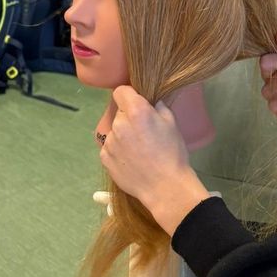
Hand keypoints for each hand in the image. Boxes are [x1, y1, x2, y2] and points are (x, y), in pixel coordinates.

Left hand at [100, 85, 209, 235]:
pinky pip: (110, 146)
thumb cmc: (172, 152)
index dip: (130, 94)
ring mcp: (109, 142)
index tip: (138, 102)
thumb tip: (150, 102)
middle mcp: (119, 124)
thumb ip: (158, 107)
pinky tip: (131, 159)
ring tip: (138, 149)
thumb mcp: (172, 123)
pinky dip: (118, 149)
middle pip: (120, 112)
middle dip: (130, 117)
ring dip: (124, 134)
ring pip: (115, 130)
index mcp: (137, 112)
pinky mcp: (104, 158)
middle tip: (144, 130)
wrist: (164, 186)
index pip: (121, 91)